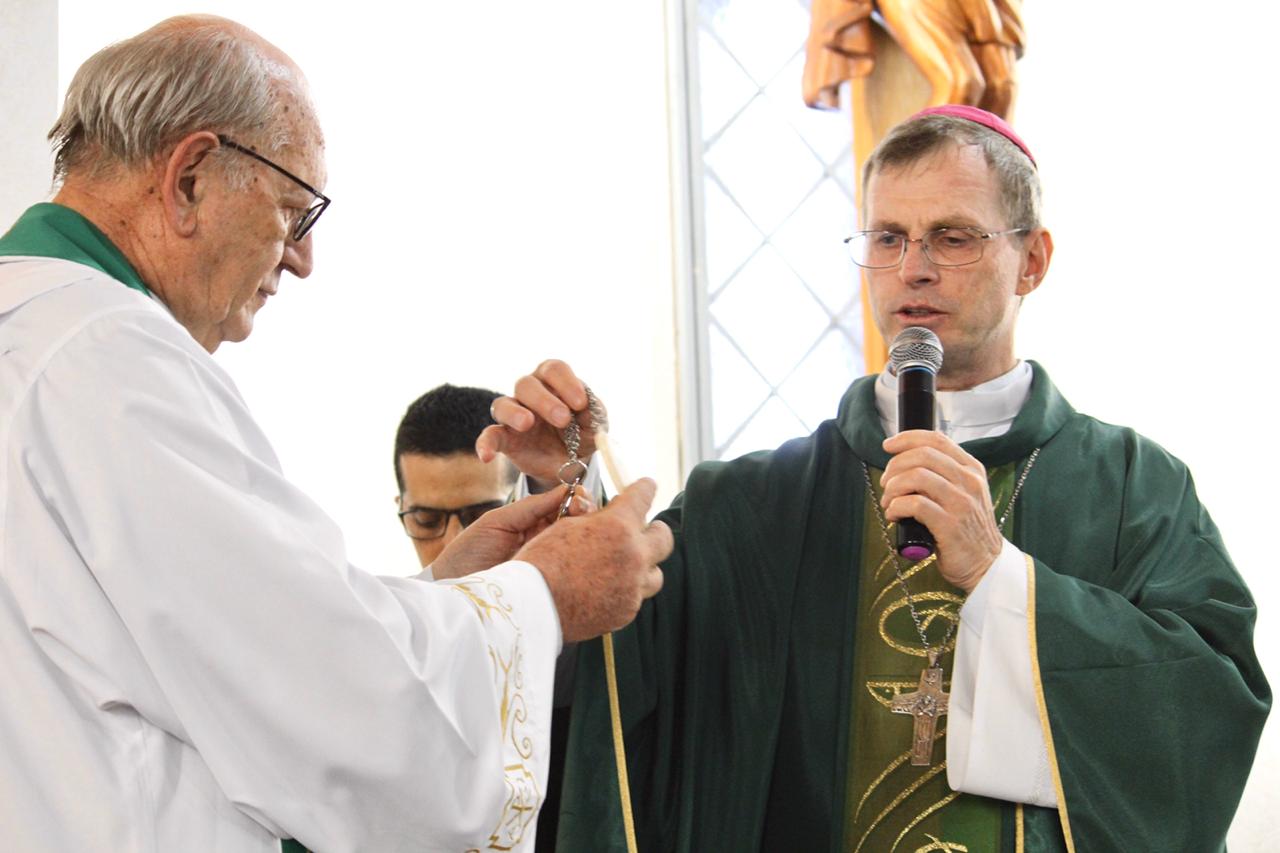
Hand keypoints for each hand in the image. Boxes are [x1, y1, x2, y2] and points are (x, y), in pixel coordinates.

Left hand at [431, 487, 589, 580]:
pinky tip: (581, 547)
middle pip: (578, 524)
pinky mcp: (554, 587)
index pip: (564, 507)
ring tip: (582, 524)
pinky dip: (583, 557)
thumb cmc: (468, 553)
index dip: (576, 498)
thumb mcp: (497, 521)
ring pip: (581, 545)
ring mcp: (551, 565)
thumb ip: (532, 506)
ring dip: (587, 531)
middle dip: (586, 511)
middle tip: (581, 508)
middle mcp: (546, 543)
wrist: (453, 589)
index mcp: (533, 525)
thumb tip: (567, 489)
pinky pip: (574, 571)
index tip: (578, 495)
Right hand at [476, 359, 604, 489]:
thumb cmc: (582, 433)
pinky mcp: (504, 438)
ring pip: (503, 404)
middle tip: (563, 419)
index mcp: (553, 381)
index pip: (554, 369)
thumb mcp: (595, 425)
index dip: (566, 382)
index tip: (581, 403)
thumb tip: (585, 407)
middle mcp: (530, 392)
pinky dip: (484, 444)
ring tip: (527, 423)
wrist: (572, 463)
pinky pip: (488, 436)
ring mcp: (514, 414)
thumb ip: (591, 414)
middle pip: (526, 384)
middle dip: (545, 400)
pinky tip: (486, 456)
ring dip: (514, 412)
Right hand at [516, 478, 671, 641]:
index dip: (645, 488)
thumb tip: (612, 515)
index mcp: (618, 526)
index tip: (647, 485)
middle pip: (663, 538)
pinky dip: (625, 590)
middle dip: (655, 531)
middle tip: (647, 529)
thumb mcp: (566, 526)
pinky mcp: (626, 611)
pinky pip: (635, 596)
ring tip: (626, 564)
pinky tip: (605, 588)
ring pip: (654, 574)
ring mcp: (633, 587)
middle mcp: (634, 556)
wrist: (530, 607)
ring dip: (644, 565)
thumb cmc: (540, 561)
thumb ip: (596, 519)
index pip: (643, 496)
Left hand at [880, 430, 1002, 592]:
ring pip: (916, 476)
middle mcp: (969, 482)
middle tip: (886, 484)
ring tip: (889, 503)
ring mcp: (961, 503)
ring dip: (893, 488)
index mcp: (971, 469)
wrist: (986, 564)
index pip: (936, 439)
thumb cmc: (966, 529)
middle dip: (895, 466)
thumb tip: (902, 463)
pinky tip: (894, 516)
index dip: (907, 438)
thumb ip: (942, 475)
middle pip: (922, 455)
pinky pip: (915, 504)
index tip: (887, 446)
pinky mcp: (950, 525)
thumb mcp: (963, 494)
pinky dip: (896, 507)